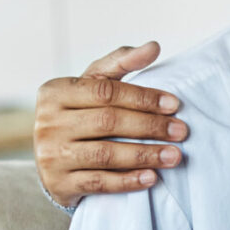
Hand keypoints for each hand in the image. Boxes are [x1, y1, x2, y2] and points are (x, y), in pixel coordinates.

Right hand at [33, 42, 189, 207]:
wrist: (54, 157)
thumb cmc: (82, 113)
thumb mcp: (94, 84)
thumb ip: (122, 63)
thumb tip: (154, 46)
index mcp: (55, 92)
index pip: (106, 92)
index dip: (143, 98)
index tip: (175, 104)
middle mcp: (47, 122)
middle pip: (108, 122)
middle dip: (150, 126)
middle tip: (181, 131)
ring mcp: (50, 155)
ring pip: (104, 154)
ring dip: (144, 155)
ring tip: (175, 156)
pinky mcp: (58, 183)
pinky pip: (98, 183)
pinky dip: (128, 181)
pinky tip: (152, 177)